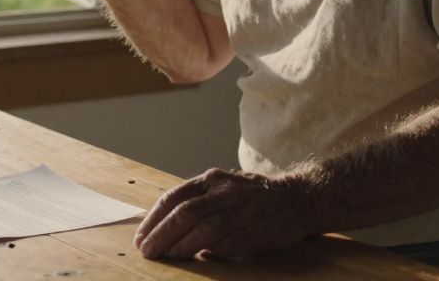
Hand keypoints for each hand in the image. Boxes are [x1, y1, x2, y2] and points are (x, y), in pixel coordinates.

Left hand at [133, 168, 314, 260]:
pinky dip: (208, 252)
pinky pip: (226, 244)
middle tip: (147, 251)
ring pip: (204, 229)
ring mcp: (241, 211)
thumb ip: (197, 202)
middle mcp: (225, 192)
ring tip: (166, 257)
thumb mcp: (222, 187)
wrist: (297, 198)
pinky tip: (197, 259)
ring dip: (181, 246)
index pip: (174, 198)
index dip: (154, 218)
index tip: (141, 237)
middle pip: (186, 213)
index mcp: (211, 179)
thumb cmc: (252, 196)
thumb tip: (166, 229)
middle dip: (162, 234)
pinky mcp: (254, 230)